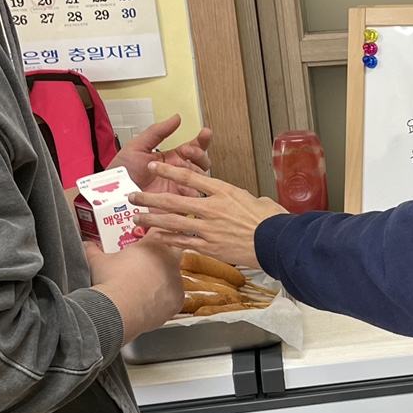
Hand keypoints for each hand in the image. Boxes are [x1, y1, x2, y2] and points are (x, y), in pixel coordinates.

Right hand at [84, 238, 182, 342]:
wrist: (120, 309)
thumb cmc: (111, 282)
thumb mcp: (97, 261)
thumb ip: (93, 249)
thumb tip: (86, 245)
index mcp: (152, 246)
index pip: (159, 230)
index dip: (152, 232)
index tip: (146, 235)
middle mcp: (169, 260)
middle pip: (174, 249)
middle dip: (163, 252)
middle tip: (148, 260)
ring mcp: (176, 280)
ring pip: (174, 275)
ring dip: (163, 277)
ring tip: (146, 284)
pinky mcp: (178, 300)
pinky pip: (174, 296)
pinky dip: (164, 298)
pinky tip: (151, 301)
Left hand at [111, 115, 213, 196]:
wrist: (111, 194)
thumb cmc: (122, 171)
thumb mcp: (138, 147)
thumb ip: (157, 132)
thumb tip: (177, 118)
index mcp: (172, 158)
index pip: (194, 148)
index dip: (202, 141)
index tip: (204, 134)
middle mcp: (178, 173)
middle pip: (202, 164)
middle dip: (199, 156)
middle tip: (187, 151)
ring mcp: (178, 190)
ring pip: (200, 181)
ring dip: (195, 172)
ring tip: (181, 169)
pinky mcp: (176, 205)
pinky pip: (192, 199)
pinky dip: (191, 192)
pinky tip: (183, 187)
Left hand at [130, 162, 286, 269]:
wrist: (278, 242)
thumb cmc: (271, 220)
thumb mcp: (253, 200)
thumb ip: (237, 197)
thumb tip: (234, 198)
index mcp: (223, 191)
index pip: (190, 176)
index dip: (168, 170)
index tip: (154, 165)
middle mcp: (212, 208)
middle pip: (173, 199)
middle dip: (150, 197)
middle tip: (133, 196)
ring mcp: (209, 228)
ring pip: (173, 222)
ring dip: (152, 220)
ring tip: (136, 219)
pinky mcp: (210, 247)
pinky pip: (184, 242)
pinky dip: (168, 240)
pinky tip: (155, 238)